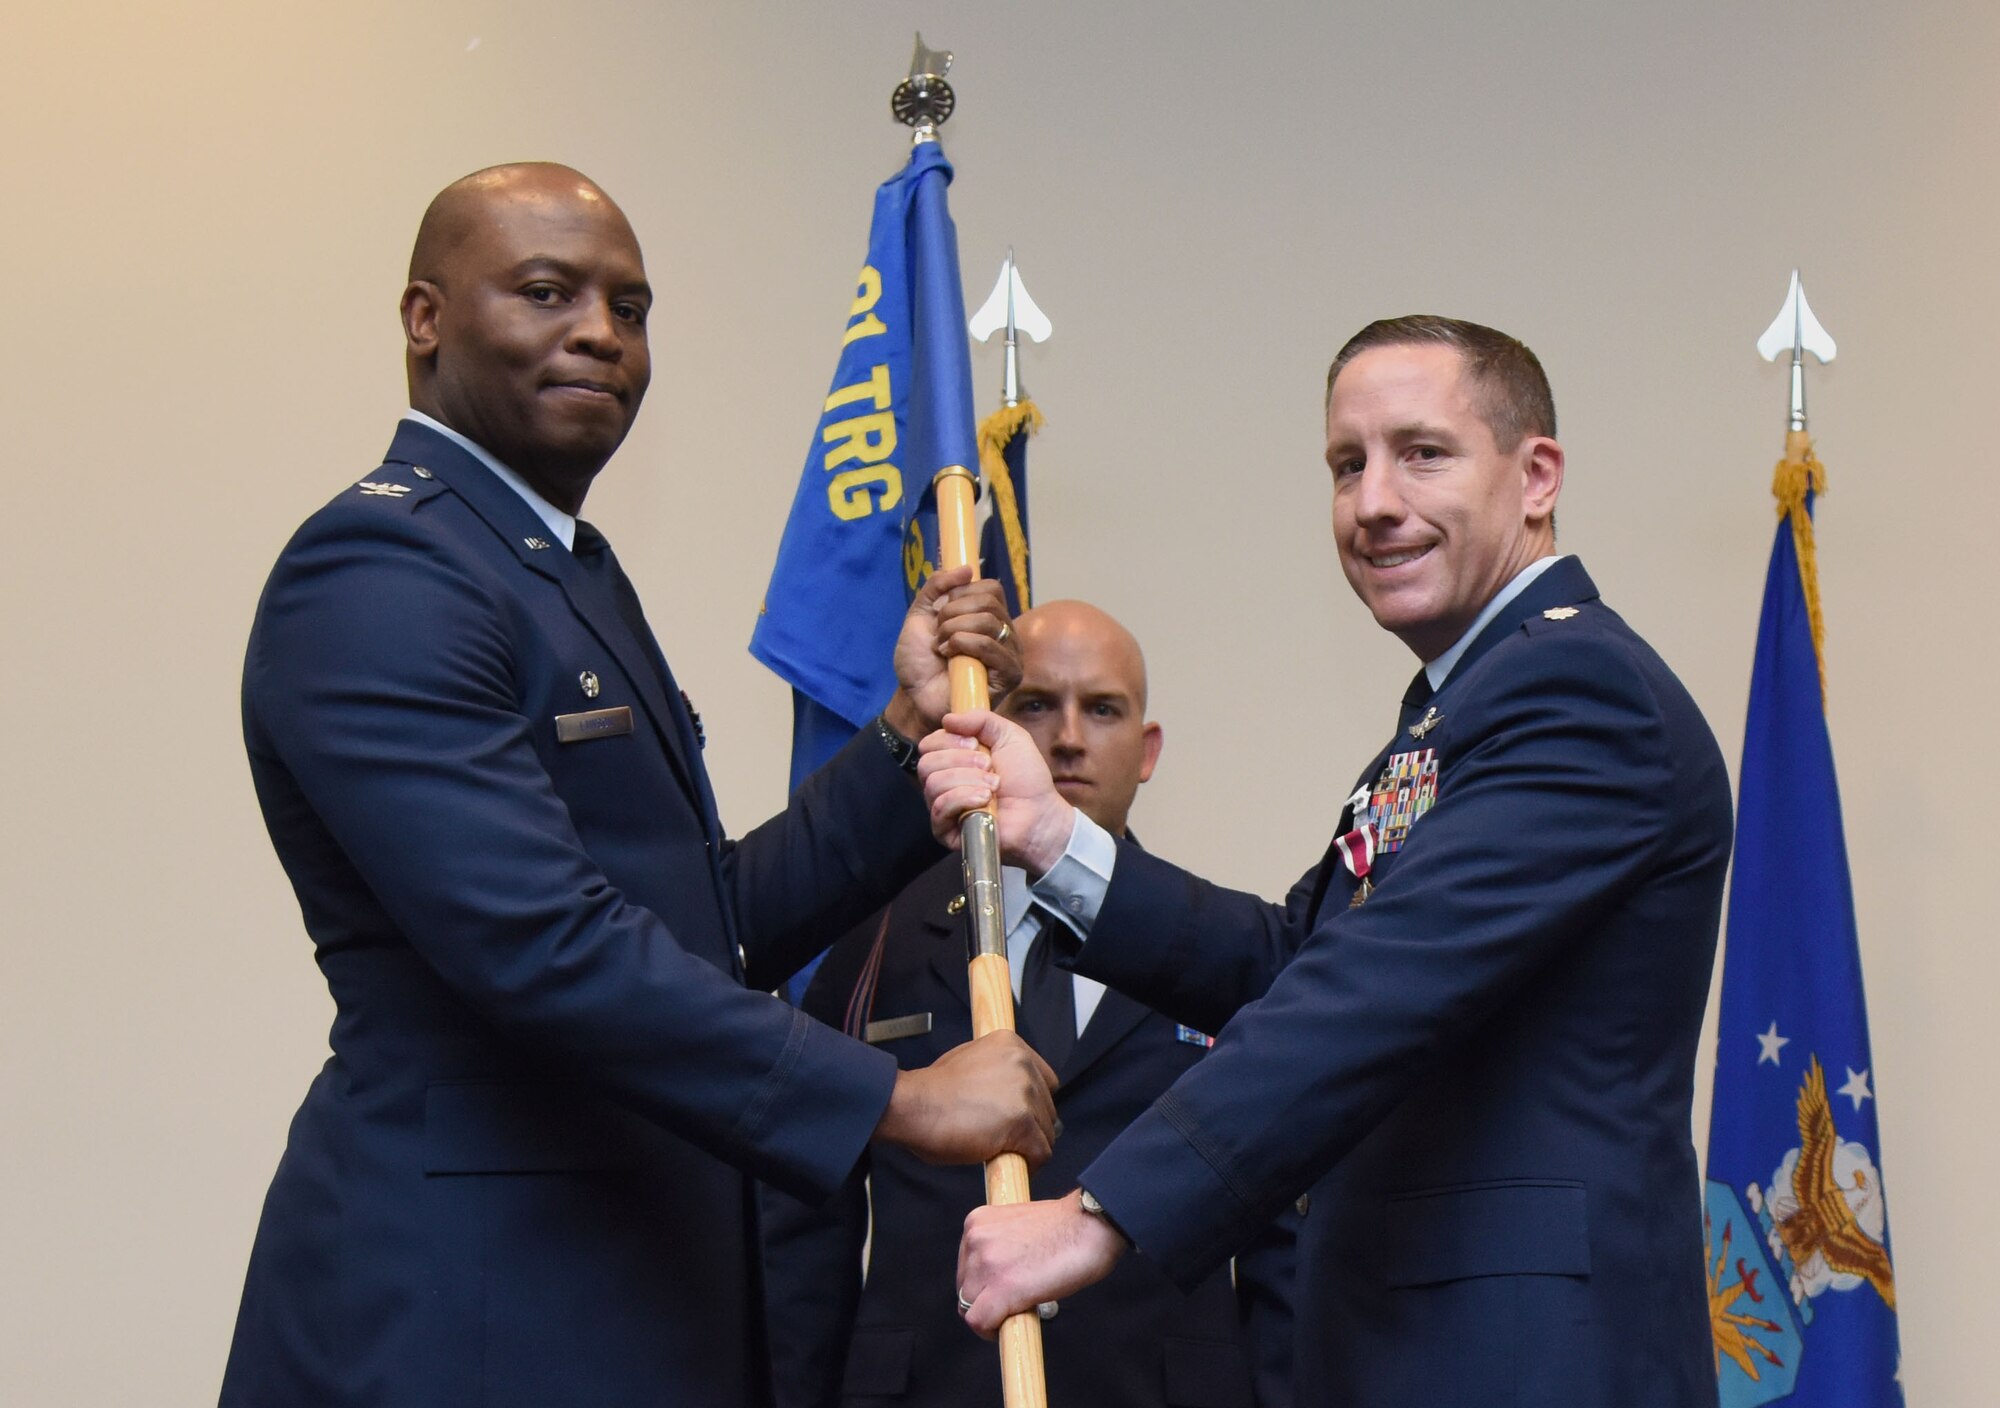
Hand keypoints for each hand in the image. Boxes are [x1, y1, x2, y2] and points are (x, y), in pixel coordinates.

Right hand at [874, 1031, 1058, 1168]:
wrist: (914, 1105)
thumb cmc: (931, 1091)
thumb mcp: (967, 1060)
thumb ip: (996, 1072)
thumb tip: (1009, 1094)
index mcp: (1011, 1044)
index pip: (1044, 1080)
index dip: (1032, 1104)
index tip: (1019, 1118)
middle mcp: (1023, 1063)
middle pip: (1047, 1107)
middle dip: (1030, 1126)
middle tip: (1006, 1138)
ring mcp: (1024, 1091)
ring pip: (1046, 1131)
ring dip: (1028, 1145)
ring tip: (1002, 1151)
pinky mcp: (1021, 1121)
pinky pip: (1041, 1152)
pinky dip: (1029, 1163)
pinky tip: (1009, 1162)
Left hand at [886, 567, 1020, 735]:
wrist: (913, 696)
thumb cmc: (919, 661)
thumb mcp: (920, 614)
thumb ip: (937, 586)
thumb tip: (968, 568)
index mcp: (989, 617)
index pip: (991, 587)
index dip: (961, 593)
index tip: (940, 613)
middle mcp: (1005, 633)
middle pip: (989, 602)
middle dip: (952, 613)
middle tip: (938, 634)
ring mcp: (1009, 654)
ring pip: (988, 622)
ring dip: (953, 631)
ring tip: (941, 647)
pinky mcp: (1008, 675)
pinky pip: (990, 646)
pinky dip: (962, 644)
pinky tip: (948, 657)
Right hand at [919, 709, 1076, 875]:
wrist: (1039, 813)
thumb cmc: (1026, 778)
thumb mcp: (1009, 736)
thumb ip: (981, 719)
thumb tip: (947, 719)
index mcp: (953, 759)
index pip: (929, 744)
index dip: (949, 740)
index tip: (976, 744)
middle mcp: (943, 782)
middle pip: (926, 763)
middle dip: (961, 761)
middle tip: (989, 766)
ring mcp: (942, 807)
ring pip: (933, 784)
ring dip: (968, 780)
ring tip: (993, 786)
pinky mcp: (945, 830)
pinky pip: (939, 808)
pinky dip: (963, 799)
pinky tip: (984, 801)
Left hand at [956, 1191, 1126, 1337]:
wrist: (1092, 1224)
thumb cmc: (1069, 1227)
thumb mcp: (1020, 1227)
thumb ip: (1002, 1247)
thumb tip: (996, 1281)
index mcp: (978, 1222)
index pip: (966, 1267)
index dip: (985, 1285)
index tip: (1004, 1291)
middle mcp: (975, 1239)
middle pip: (966, 1288)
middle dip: (987, 1301)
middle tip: (1016, 1304)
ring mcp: (986, 1263)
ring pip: (969, 1307)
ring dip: (993, 1316)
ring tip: (1022, 1310)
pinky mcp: (1001, 1287)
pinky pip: (979, 1321)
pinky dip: (992, 1331)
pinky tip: (1014, 1324)